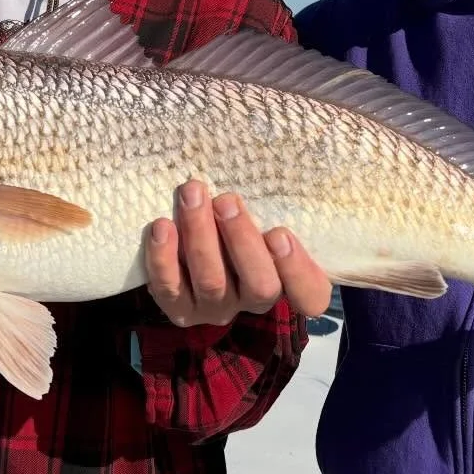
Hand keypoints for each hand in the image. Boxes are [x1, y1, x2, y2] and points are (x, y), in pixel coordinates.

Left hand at [145, 181, 332, 326]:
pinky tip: (161, 226)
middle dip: (242, 240)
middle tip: (226, 200)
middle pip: (260, 285)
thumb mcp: (259, 220)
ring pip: (212, 281)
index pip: (311, 294)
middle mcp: (253, 300)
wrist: (190, 263)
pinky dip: (163, 257)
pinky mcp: (179, 310)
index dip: (298, 268)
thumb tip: (259, 163)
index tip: (280, 232)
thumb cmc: (234, 229)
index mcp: (285, 280)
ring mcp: (216, 308)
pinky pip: (169, 288)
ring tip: (192, 195)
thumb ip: (266, 208)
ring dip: (201, 235)